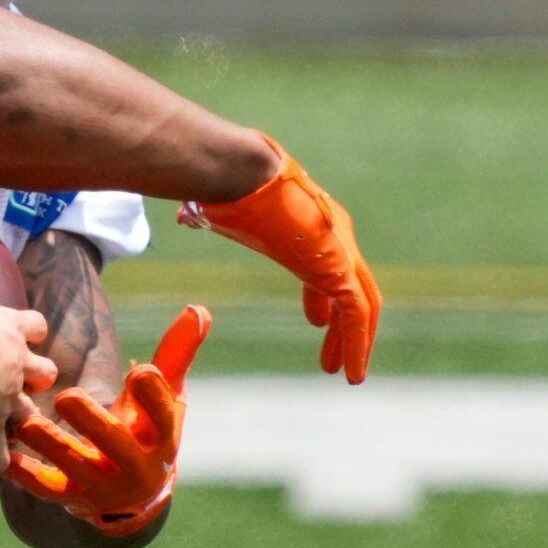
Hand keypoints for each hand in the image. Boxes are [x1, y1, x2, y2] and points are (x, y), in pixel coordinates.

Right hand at [0, 249, 55, 491]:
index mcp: (5, 329)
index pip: (33, 324)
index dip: (29, 329)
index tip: (23, 334)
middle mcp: (15, 366)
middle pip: (45, 371)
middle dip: (35, 377)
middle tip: (16, 381)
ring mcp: (8, 402)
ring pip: (28, 415)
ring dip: (17, 420)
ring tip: (1, 428)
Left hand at [4, 305, 209, 536]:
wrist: (134, 495)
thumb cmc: (149, 429)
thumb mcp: (167, 396)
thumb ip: (176, 353)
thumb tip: (197, 308)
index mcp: (160, 437)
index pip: (162, 416)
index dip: (153, 396)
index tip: (140, 371)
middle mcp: (134, 465)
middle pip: (116, 446)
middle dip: (94, 425)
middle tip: (67, 397)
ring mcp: (102, 484)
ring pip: (76, 466)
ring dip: (51, 445)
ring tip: (27, 422)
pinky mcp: (71, 495)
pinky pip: (47, 487)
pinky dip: (27, 475)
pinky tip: (8, 458)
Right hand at [178, 134, 380, 382]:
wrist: (240, 172)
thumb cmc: (226, 187)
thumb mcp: (219, 211)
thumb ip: (206, 216)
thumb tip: (184, 215)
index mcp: (310, 226)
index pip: (326, 268)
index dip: (321, 298)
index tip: (315, 321)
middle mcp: (335, 238)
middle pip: (353, 290)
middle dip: (343, 326)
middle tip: (332, 359)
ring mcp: (342, 251)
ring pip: (363, 306)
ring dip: (355, 343)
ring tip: (347, 375)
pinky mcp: (340, 266)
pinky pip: (357, 314)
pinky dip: (358, 345)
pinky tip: (350, 372)